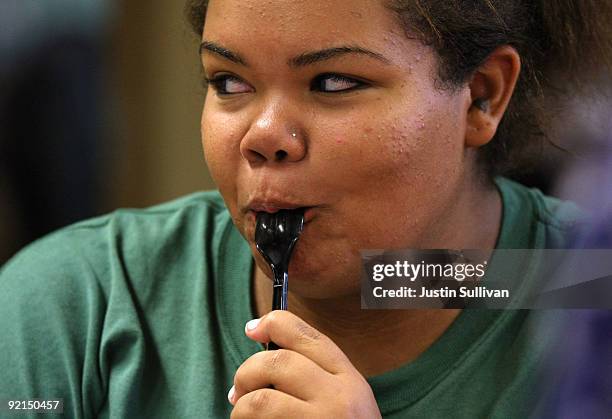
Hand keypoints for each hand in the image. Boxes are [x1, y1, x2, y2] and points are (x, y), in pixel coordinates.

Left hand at [228, 310, 381, 418]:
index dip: (274, 323)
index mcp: (350, 380)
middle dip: (246, 372)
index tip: (253, 328)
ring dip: (240, 409)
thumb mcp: (345, 399)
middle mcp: (339, 399)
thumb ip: (315, 374)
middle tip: (240, 390)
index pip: (307, 336)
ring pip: (259, 401)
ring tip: (242, 417)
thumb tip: (262, 347)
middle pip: (276, 362)